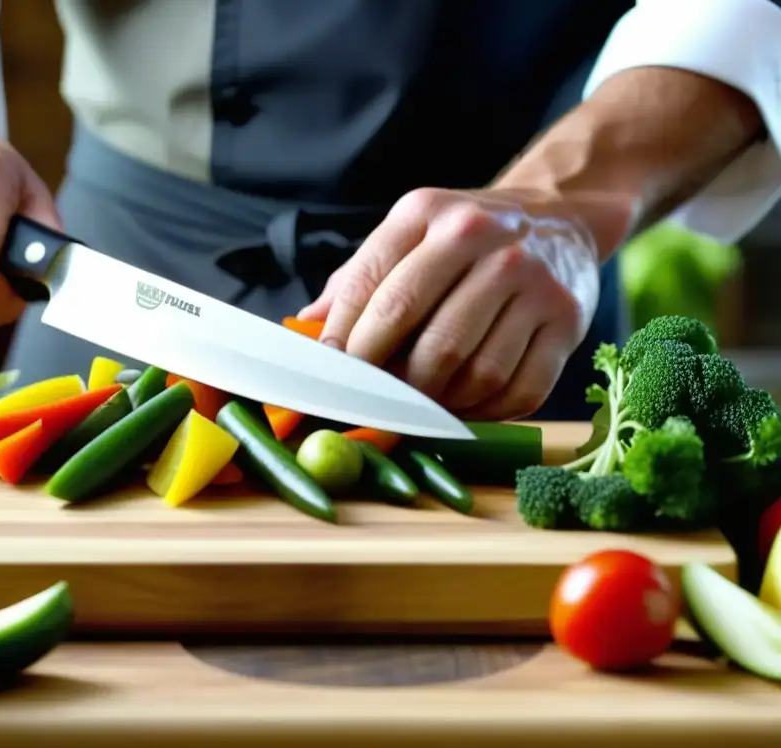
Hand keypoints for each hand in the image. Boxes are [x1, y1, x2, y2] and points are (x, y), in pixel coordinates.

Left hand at [299, 188, 628, 419]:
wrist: (559, 218)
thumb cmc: (463, 238)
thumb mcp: (406, 237)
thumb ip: (356, 281)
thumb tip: (303, 330)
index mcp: (427, 214)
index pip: (372, 291)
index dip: (343, 345)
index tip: (327, 378)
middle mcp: (483, 238)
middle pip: (423, 340)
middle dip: (389, 385)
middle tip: (372, 404)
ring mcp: (533, 280)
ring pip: (470, 373)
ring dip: (438, 402)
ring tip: (421, 399)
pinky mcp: (567, 321)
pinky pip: (516, 392)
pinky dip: (483, 411)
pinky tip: (465, 402)